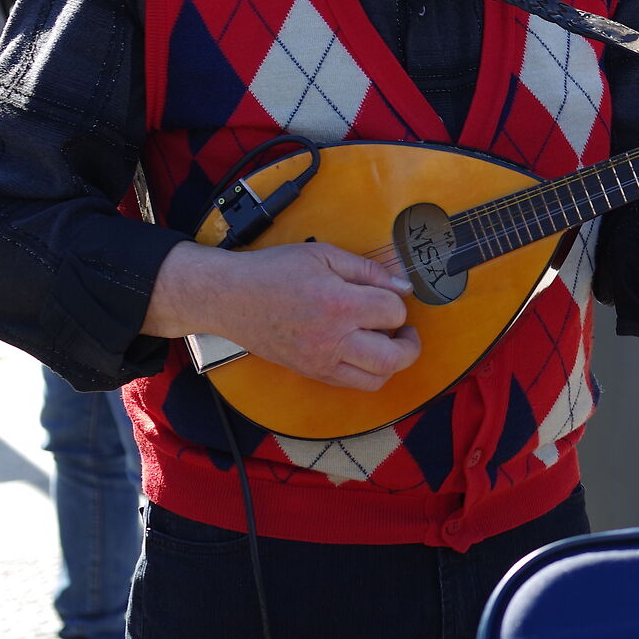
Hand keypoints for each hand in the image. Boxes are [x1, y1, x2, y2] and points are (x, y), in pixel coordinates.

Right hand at [145, 240, 419, 390]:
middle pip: (394, 358)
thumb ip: (367, 270)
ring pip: (375, 380)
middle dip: (410, 345)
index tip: (389, 293)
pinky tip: (362, 350)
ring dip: (390, 363)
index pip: (394, 313)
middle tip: (405, 330)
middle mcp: (333, 340)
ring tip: (386, 342)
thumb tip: (402, 286)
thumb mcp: (323, 255)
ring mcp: (320, 362)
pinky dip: (365, 372)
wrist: (229, 298)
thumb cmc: (274, 271)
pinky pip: (350, 383)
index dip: (398, 302)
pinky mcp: (310, 372)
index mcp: (339, 305)